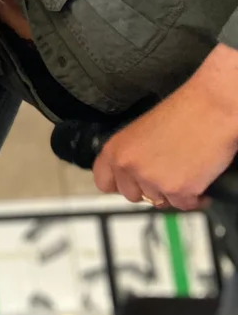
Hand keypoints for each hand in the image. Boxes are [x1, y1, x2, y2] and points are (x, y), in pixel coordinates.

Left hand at [93, 78, 237, 210]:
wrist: (211, 109)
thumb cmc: (182, 113)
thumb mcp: (141, 132)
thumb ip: (131, 155)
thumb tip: (132, 176)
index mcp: (114, 150)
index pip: (102, 181)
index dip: (118, 185)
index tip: (130, 185)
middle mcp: (128, 167)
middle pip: (132, 195)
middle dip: (149, 189)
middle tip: (165, 174)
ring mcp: (152, 180)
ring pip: (159, 201)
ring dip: (173, 192)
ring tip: (185, 171)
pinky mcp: (178, 190)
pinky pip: (184, 205)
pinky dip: (194, 198)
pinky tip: (199, 181)